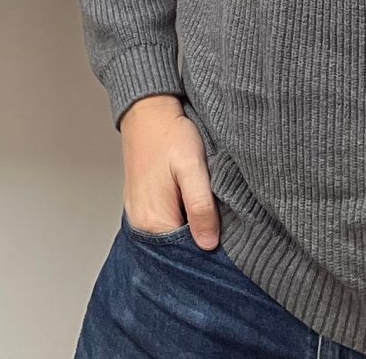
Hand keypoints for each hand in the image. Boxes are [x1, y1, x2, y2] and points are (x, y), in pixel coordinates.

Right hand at [119, 94, 219, 247]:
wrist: (148, 111)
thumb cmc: (170, 135)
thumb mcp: (193, 168)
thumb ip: (201, 208)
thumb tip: (208, 244)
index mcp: (153, 220)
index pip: (185, 254)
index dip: (209, 249)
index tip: (228, 241)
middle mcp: (140, 224)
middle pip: (176, 249)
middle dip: (200, 242)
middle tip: (223, 228)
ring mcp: (137, 215)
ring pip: (170, 238)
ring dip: (190, 232)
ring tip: (209, 216)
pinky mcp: (140, 205)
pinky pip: (162, 225)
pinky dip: (179, 222)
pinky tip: (192, 209)